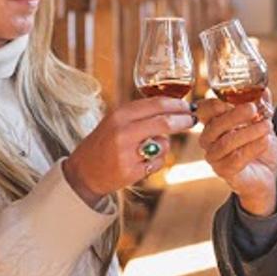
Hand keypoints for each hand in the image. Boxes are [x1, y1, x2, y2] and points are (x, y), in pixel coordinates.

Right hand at [64, 98, 194, 205]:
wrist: (83, 171)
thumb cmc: (104, 143)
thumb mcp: (116, 121)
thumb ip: (140, 114)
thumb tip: (174, 107)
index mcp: (120, 115)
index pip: (157, 104)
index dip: (177, 104)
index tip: (188, 105)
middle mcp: (123, 131)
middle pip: (165, 122)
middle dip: (183, 120)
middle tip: (193, 120)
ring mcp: (127, 152)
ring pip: (164, 144)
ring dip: (164, 145)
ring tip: (147, 149)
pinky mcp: (131, 171)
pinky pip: (157, 163)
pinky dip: (156, 162)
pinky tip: (140, 163)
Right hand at [197, 89, 276, 216]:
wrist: (266, 175)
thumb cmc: (258, 146)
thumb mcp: (262, 122)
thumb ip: (262, 107)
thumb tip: (264, 90)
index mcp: (214, 123)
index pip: (203, 110)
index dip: (213, 104)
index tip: (231, 99)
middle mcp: (209, 140)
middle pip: (215, 125)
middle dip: (235, 115)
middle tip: (253, 108)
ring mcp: (215, 157)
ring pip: (226, 142)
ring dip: (249, 132)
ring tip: (267, 125)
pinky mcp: (225, 172)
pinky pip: (236, 159)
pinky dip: (253, 148)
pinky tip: (265, 141)